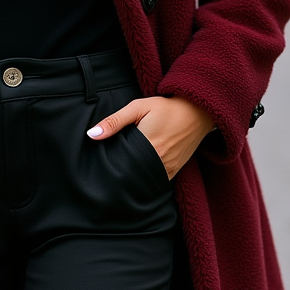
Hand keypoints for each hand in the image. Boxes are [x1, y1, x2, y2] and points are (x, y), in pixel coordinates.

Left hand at [87, 95, 215, 179]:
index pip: (122, 166)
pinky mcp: (175, 170)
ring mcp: (168, 169)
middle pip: (131, 176)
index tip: (100, 169)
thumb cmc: (166, 107)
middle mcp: (158, 162)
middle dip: (119, 175)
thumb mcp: (138, 107)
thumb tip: (91, 134)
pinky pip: (157, 181)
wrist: (198, 111)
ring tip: (120, 174)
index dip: (110, 169)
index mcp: (147, 146)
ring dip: (133, 178)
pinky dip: (146, 179)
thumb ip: (114, 121)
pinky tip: (137, 173)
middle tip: (107, 173)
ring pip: (144, 181)